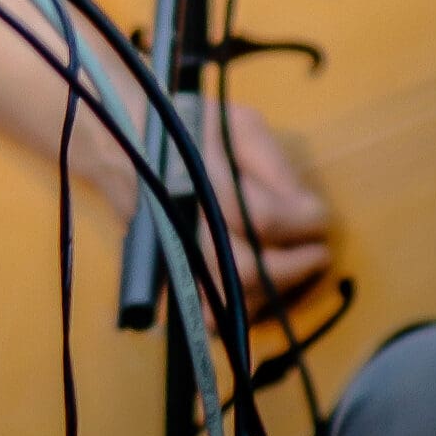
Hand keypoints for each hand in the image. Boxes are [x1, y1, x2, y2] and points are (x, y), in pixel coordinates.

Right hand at [87, 97, 330, 313]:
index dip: (304, 224)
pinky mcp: (167, 269)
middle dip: (295, 266)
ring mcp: (173, 250)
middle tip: (318, 254)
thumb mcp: (237, 123)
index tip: (319, 219)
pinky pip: (204, 310)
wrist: (116, 138)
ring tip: (293, 269)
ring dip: (272, 290)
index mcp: (206, 179)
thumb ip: (273, 163)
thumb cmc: (185, 126)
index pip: (267, 219)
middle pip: (249, 268)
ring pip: (228, 295)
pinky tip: (257, 294)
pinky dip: (233, 311)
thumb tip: (304, 209)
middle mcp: (188, 221)